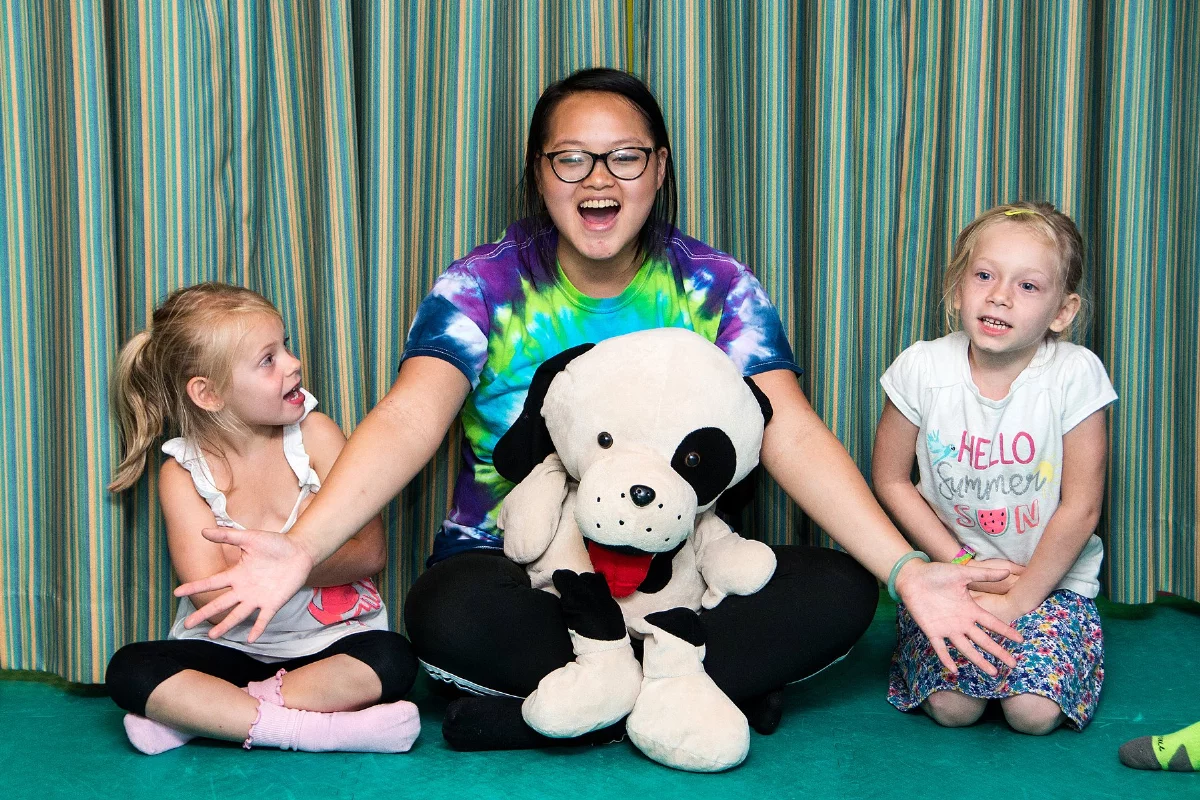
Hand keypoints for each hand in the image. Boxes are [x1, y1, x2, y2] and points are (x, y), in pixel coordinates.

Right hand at [174, 528, 314, 641]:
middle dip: (204, 614)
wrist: (300, 550)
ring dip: (226, 625)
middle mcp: (244, 589)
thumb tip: (203, 531)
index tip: (177, 593)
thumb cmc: (275, 544)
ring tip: (212, 636)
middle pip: (220, 604)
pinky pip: (263, 618)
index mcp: (236, 574)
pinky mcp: (273, 603)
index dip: (194, 587)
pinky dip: (257, 628)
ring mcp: (258, 598)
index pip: (211, 583)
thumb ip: (227, 536)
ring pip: (238, 614)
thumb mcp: (249, 538)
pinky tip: (250, 639)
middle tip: (187, 625)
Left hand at [894, 559, 1023, 676]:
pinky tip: (954, 670)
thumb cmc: (937, 573)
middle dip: (998, 652)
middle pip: (983, 640)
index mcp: (970, 609)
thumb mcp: (963, 573)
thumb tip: (1007, 571)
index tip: (1021, 640)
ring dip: (978, 660)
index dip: (1006, 631)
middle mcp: (961, 622)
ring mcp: (947, 628)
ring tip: (992, 672)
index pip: (992, 623)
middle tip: (1013, 665)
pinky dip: (946, 658)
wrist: (913, 576)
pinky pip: (940, 648)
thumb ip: (984, 574)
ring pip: (966, 648)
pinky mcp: (932, 630)